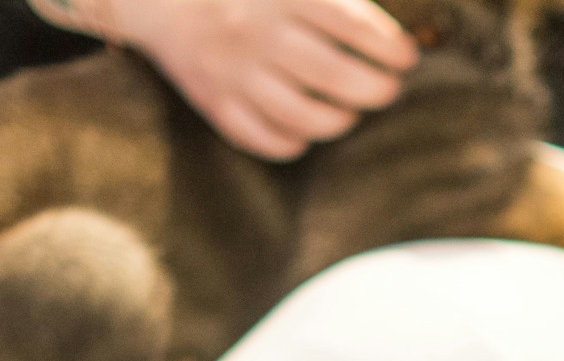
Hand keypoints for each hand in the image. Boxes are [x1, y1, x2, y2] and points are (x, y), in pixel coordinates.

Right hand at [59, 0, 416, 160]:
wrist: (158, 1)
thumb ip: (336, 1)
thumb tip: (392, 39)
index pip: (349, 24)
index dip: (387, 46)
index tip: (405, 57)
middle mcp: (257, 33)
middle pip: (334, 75)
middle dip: (374, 89)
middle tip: (385, 90)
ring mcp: (234, 72)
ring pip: (304, 116)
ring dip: (339, 120)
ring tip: (347, 111)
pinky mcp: (215, 102)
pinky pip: (265, 140)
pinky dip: (294, 142)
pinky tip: (304, 131)